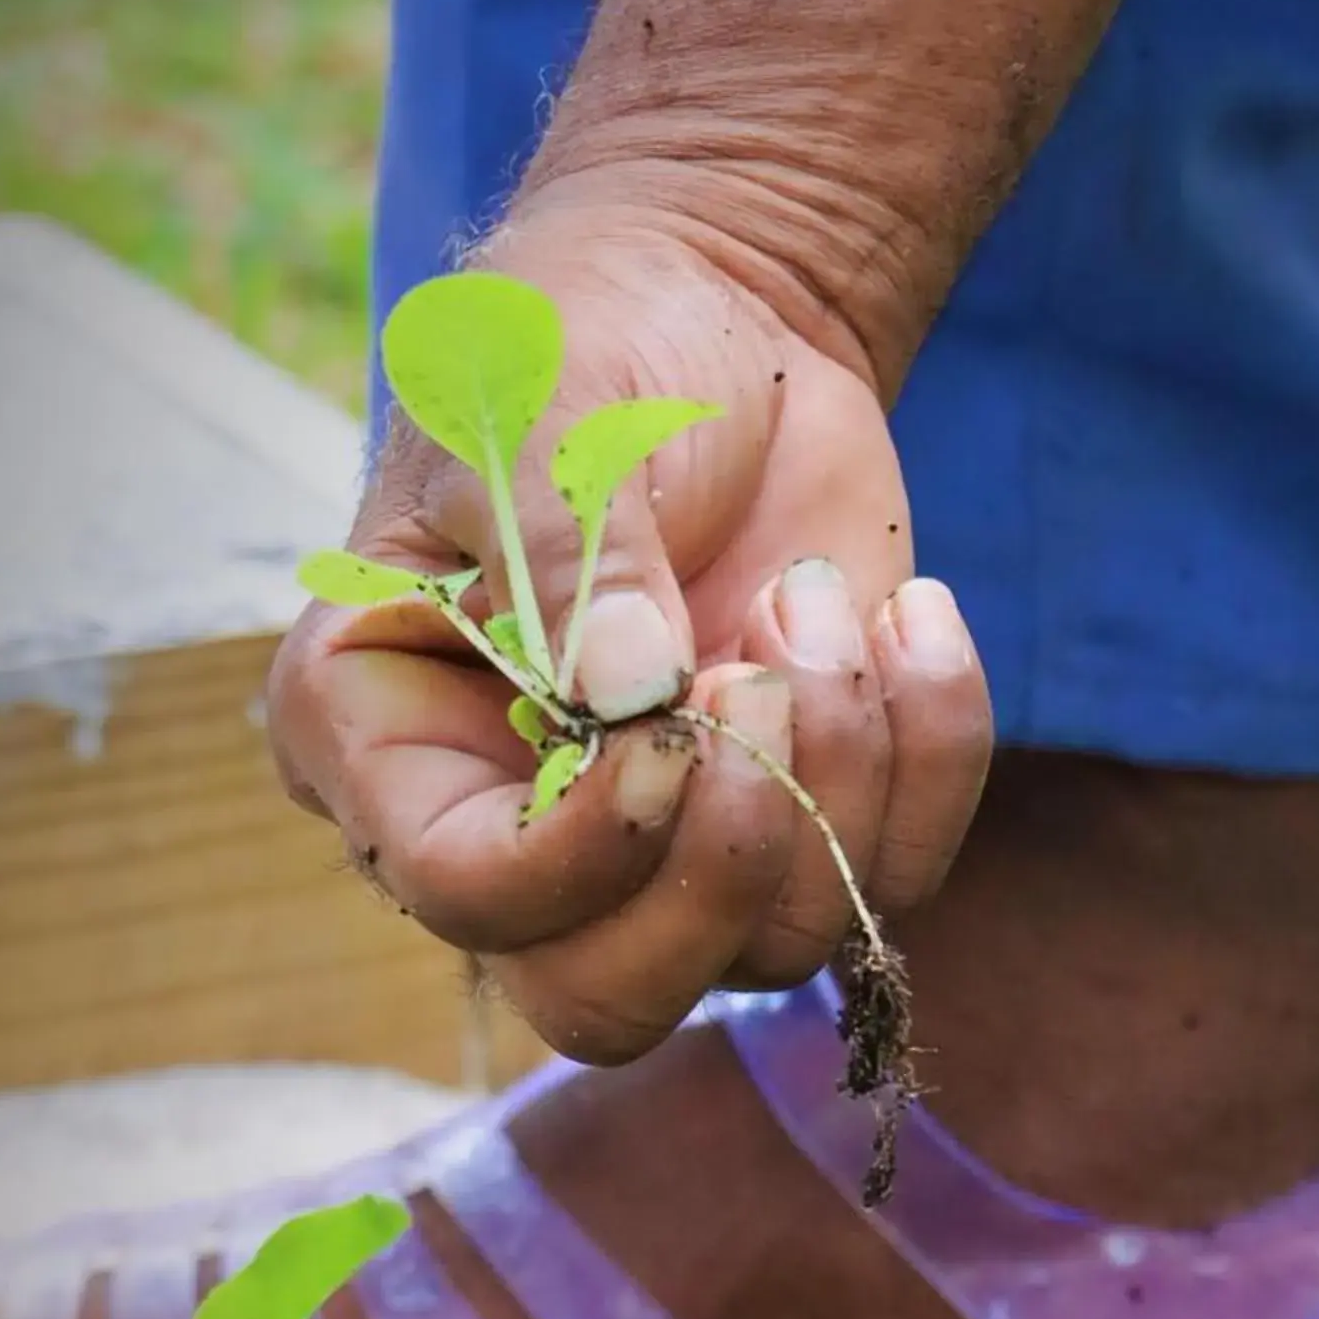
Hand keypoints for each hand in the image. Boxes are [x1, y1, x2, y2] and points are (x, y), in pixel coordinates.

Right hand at [267, 183, 991, 1061]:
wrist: (718, 315)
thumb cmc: (577, 349)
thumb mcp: (536, 418)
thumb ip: (565, 557)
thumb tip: (625, 696)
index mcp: (384, 743)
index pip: (468, 898)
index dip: (585, 851)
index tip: (677, 719)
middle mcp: (510, 829)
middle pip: (607, 1003)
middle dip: (723, 869)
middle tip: (764, 688)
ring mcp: (665, 844)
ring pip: (769, 949)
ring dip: (838, 771)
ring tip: (813, 602)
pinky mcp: (803, 819)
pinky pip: (896, 875)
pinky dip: (934, 750)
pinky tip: (907, 615)